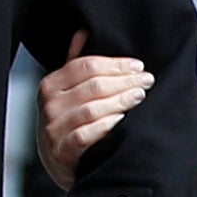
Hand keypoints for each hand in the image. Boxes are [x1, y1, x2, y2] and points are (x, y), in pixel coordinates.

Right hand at [37, 32, 150, 189]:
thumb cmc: (67, 123)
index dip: (115, 64)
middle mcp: (49, 105)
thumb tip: (83, 33)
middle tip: (147, 80)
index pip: (85, 65)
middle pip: (93, 86)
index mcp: (51, 84)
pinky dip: (105, 125)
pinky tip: (122, 119)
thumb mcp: (66, 92)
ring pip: (92, 109)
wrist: (58, 163)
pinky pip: (86, 135)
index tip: (138, 66)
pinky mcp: (62, 152)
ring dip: (120, 101)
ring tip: (139, 96)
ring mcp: (54, 129)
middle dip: (124, 81)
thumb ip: (74, 63)